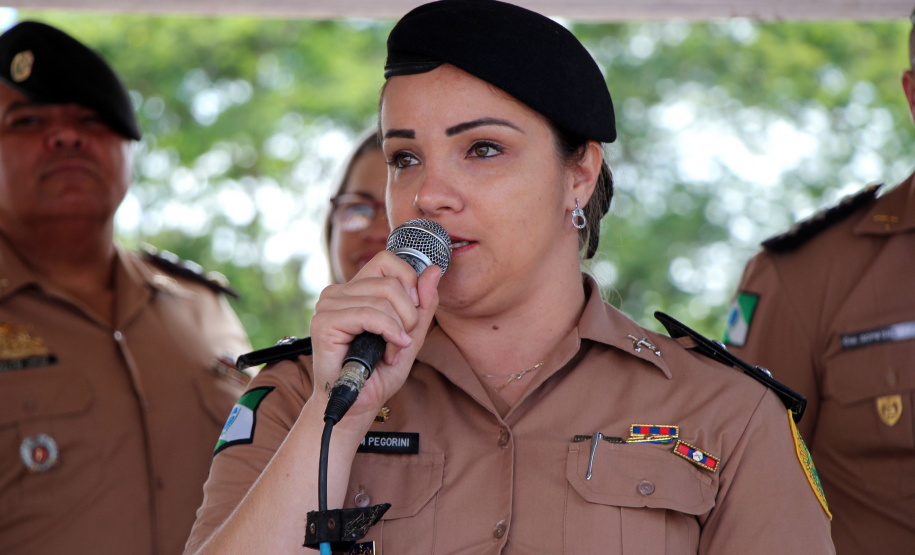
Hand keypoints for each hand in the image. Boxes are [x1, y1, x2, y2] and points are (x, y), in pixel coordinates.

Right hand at [309, 250, 441, 431]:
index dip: (409, 282)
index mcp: (356, 289)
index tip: (413, 312)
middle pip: (390, 282)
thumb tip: (434, 270)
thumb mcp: (412, 334)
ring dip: (399, 330)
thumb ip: (423, 303)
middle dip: (409, 315)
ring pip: (383, 298)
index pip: (387, 260)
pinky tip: (389, 351)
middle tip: (403, 340)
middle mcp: (338, 292)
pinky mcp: (324, 322)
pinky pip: (369, 314)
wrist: (357, 405)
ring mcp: (328, 305)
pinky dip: (389, 333)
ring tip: (391, 350)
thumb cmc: (379, 372)